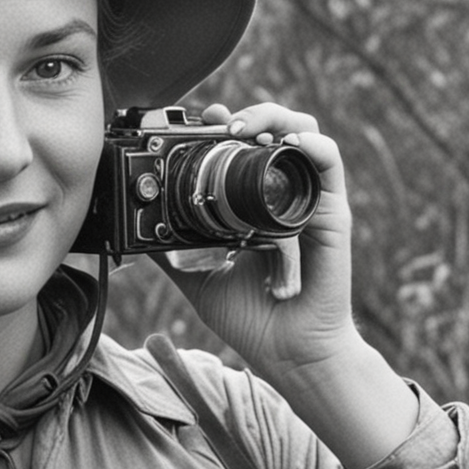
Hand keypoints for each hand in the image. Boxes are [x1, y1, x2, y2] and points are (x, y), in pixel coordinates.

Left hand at [153, 102, 364, 380]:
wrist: (288, 354)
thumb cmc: (255, 321)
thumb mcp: (199, 281)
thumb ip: (174, 254)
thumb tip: (137, 235)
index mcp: (260, 206)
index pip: (251, 147)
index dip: (230, 125)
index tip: (202, 120)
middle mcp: (287, 197)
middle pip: (280, 129)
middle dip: (252, 113)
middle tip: (222, 124)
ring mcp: (311, 203)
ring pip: (307, 134)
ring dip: (277, 118)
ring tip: (247, 129)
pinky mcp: (331, 215)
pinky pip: (329, 165)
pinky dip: (311, 144)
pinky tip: (288, 142)